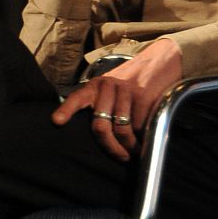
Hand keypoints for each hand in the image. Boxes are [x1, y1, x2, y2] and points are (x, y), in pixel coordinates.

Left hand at [51, 38, 182, 160]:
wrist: (160, 62)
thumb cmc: (132, 83)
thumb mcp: (110, 88)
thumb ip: (100, 104)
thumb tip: (99, 135)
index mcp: (95, 86)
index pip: (76, 98)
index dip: (65, 110)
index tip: (56, 122)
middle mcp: (107, 87)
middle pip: (101, 126)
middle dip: (111, 147)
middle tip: (121, 157)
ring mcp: (125, 91)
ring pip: (122, 129)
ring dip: (130, 145)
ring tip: (135, 151)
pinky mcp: (143, 96)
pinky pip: (140, 125)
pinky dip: (144, 136)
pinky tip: (146, 139)